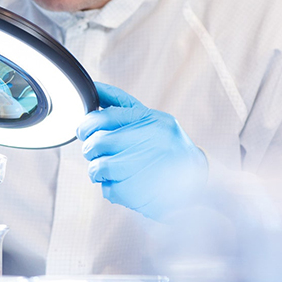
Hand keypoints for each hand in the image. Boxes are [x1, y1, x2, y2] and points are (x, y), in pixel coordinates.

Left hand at [77, 82, 207, 219]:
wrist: (198, 180)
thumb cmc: (167, 147)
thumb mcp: (151, 119)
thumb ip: (121, 106)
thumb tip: (93, 89)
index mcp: (150, 120)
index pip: (104, 116)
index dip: (87, 124)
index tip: (83, 131)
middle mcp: (149, 141)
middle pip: (98, 142)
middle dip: (91, 149)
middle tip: (96, 152)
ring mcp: (144, 167)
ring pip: (98, 167)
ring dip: (98, 170)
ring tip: (110, 170)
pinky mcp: (139, 192)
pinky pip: (108, 189)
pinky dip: (111, 188)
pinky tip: (125, 184)